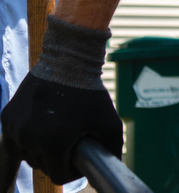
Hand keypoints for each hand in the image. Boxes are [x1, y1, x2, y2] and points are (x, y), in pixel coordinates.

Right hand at [0, 16, 121, 183]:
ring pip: (27, 154)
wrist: (68, 59)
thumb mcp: (109, 121)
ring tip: (58, 129)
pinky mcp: (7, 116)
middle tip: (72, 136)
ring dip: (41, 148)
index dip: (73, 168)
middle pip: (43, 165)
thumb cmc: (90, 92)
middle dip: (59, 156)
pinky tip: (42, 125)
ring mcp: (14, 127)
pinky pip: (15, 140)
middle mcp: (28, 138)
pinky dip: (27, 137)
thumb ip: (112, 149)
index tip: (81, 152)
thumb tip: (109, 169)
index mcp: (52, 144)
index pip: (59, 175)